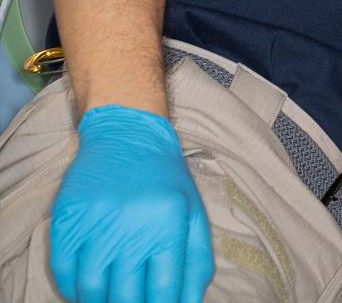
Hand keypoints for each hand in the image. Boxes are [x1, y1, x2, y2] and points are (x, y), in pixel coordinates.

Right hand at [50, 105, 214, 302]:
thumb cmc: (166, 181)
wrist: (128, 136)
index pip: (162, 290)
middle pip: (125, 296)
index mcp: (169, 223)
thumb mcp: (193, 214)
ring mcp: (95, 221)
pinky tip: (89, 286)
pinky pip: (64, 271)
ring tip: (112, 298)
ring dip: (101, 302)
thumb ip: (197, 262)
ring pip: (92, 290)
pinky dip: (74, 289)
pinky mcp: (67, 218)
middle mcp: (131, 223)